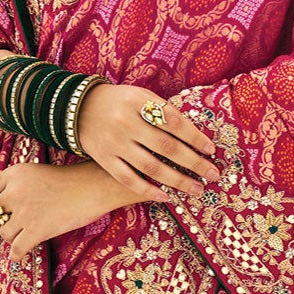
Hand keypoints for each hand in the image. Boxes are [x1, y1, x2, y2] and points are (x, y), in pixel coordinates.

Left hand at [0, 160, 131, 263]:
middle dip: (2, 220)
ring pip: (4, 233)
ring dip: (12, 237)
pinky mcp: (36, 230)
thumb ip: (20, 185)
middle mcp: (15, 192)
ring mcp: (24, 212)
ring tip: (23, 236)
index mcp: (15, 174)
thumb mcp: (38, 172)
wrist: (92, 187)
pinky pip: (16, 249)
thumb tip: (4, 208)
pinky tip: (18, 255)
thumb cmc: (70, 180)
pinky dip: (16, 254)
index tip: (4, 208)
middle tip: (14, 223)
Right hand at [74, 83, 216, 200]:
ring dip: (177, 180)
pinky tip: (167, 196)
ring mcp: (115, 143)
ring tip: (197, 189)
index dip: (194, 137)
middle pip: (167, 147)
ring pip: (151, 167)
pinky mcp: (105, 160)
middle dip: (194, 162)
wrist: (80, 108)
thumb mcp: (141, 96)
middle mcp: (126, 122)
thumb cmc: (120, 102)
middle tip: (213, 174)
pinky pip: (129, 179)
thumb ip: (164, 111)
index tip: (210, 150)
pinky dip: (149, 190)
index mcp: (138, 102)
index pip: (174, 122)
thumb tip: (195, 135)